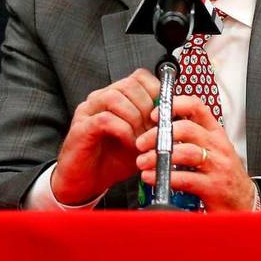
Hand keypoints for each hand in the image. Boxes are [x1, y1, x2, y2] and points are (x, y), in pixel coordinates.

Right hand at [51, 69, 160, 205]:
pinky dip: (124, 131)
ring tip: (142, 138)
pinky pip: (105, 119)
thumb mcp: (143, 140)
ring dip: (135, 118)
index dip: (156, 92)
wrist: (86, 183)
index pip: (140, 77)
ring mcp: (89, 111)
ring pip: (116, 97)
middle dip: (148, 107)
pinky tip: (129, 144)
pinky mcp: (81, 127)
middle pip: (129, 84)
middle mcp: (101, 98)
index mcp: (117, 96)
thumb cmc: (114, 160)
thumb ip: (157, 125)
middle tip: (153, 129)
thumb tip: (180, 116)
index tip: (165, 113)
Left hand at [135, 95, 254, 211]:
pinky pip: (185, 178)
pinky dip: (164, 177)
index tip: (155, 114)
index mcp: (216, 134)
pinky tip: (151, 177)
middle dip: (159, 134)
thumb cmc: (224, 175)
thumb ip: (192, 138)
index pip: (198, 108)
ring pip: (185, 152)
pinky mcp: (213, 187)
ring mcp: (217, 166)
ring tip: (142, 162)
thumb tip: (160, 129)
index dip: (175, 106)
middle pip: (187, 128)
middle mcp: (218, 146)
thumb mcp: (213, 150)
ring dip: (158, 156)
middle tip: (141, 143)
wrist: (244, 202)